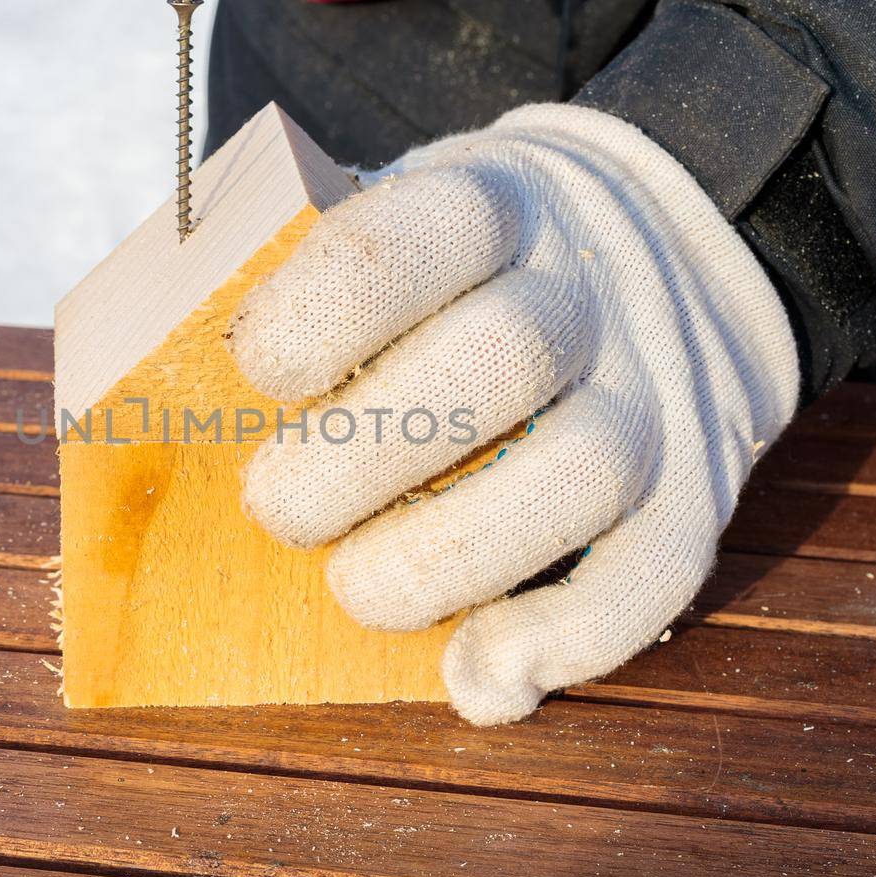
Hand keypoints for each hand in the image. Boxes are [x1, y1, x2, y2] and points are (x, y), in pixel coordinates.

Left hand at [228, 105, 799, 723]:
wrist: (663, 241)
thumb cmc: (472, 261)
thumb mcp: (401, 212)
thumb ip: (312, 276)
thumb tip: (171, 386)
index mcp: (492, 200)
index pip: (398, 240)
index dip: (306, 320)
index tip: (253, 374)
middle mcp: (587, 286)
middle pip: (494, 360)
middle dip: (354, 460)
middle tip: (277, 507)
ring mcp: (659, 385)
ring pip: (582, 470)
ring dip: (445, 559)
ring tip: (357, 589)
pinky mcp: (704, 480)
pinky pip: (658, 571)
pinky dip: (564, 640)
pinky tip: (478, 676)